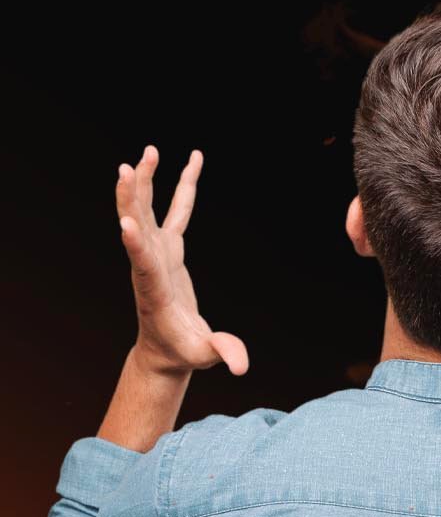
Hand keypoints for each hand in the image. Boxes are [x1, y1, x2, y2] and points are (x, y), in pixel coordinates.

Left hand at [116, 145, 247, 377]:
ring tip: (151, 151)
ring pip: (149, 210)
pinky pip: (176, 211)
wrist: (164, 348)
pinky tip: (190, 163)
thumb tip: (240, 365)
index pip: (142, 266)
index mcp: (154, 292)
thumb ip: (221, 354)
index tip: (125, 224)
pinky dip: (183, 187)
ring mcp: (157, 253)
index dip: (134, 246)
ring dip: (148, 181)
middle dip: (133, 198)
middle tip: (131, 168)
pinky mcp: (169, 249)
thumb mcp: (202, 357)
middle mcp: (148, 266)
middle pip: (137, 226)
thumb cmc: (183, 352)